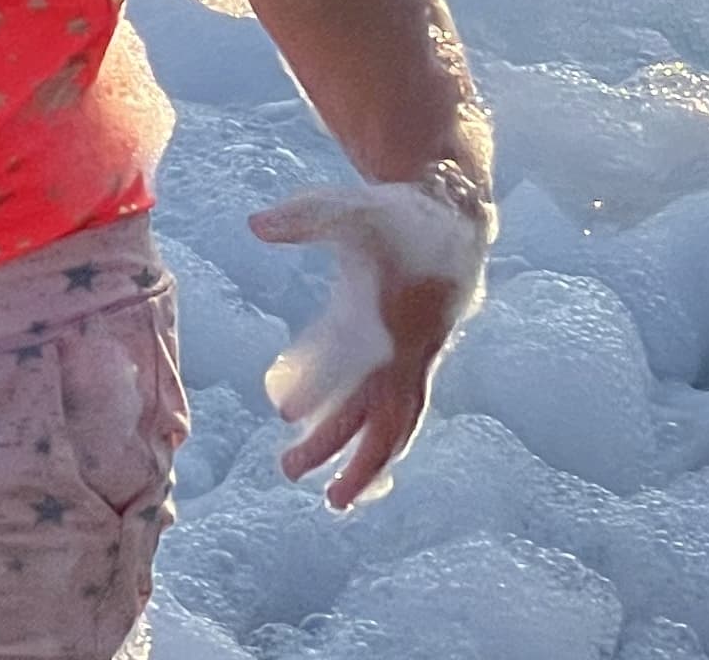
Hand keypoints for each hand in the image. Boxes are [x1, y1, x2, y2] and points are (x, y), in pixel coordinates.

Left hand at [254, 170, 492, 509]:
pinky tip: (344, 456)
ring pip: (393, 425)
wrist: (454, 220)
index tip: (282, 415)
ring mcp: (413, 362)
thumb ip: (304, 217)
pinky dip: (375, 439)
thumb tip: (255, 225)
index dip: (323, 395)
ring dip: (365, 462)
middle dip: (340, 451)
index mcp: (391, 322)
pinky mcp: (411, 361)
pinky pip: (397, 412)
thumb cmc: (395, 217)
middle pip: (380, 417)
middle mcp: (406, 352)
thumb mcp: (350, 209)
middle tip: (288, 473)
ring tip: (333, 500)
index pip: (360, 374)